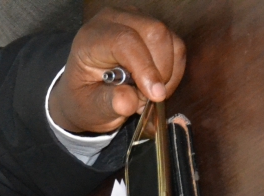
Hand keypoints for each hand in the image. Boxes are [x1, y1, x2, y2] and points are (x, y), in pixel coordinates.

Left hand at [49, 8, 186, 133]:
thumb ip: (108, 104)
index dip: (144, 68)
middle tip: (149, 99)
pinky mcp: (154, 28)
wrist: (88, 90)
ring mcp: (136, 20)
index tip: (155, 95)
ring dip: (167, 74)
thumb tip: (128, 102)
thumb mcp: (90, 108)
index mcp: (91, 38)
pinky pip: (177, 46)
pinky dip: (173, 71)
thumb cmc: (86, 98)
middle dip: (160, 71)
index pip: (124, 41)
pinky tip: (155, 85)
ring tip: (148, 94)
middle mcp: (114, 20)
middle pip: (154, 33)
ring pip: (170, 40)